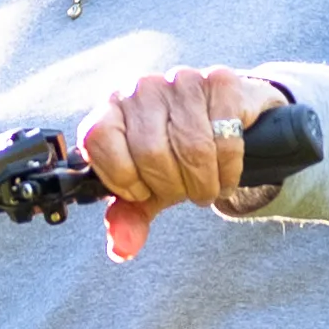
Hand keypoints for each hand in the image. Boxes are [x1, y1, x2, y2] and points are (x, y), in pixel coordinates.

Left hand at [75, 65, 293, 263]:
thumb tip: (122, 248)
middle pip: (150, 152)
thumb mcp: (149, 188)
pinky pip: (225, 139)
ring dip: (204, 183)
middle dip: (172, 186)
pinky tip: (227, 173)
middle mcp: (141, 88)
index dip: (122, 177)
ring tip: (207, 187)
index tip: (142, 191)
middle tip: (185, 191)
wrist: (228, 119)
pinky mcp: (221, 82)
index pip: (99, 140)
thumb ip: (129, 216)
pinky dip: (229, 169)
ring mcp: (181, 80)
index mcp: (111, 110)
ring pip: (192, 149)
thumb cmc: (178, 155)